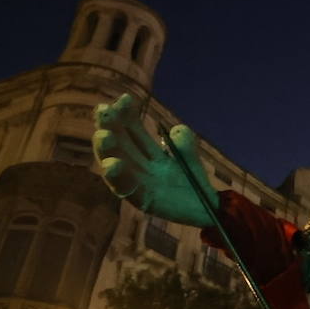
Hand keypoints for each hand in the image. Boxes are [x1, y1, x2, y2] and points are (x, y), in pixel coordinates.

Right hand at [93, 93, 216, 227]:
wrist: (207, 209)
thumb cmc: (193, 182)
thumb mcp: (188, 156)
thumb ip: (185, 142)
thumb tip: (176, 129)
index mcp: (149, 153)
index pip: (133, 130)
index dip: (126, 115)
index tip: (124, 99)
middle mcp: (139, 166)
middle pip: (120, 145)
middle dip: (110, 127)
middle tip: (102, 111)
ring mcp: (139, 183)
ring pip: (118, 165)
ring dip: (108, 150)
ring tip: (102, 136)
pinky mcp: (143, 200)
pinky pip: (128, 189)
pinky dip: (119, 177)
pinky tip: (112, 165)